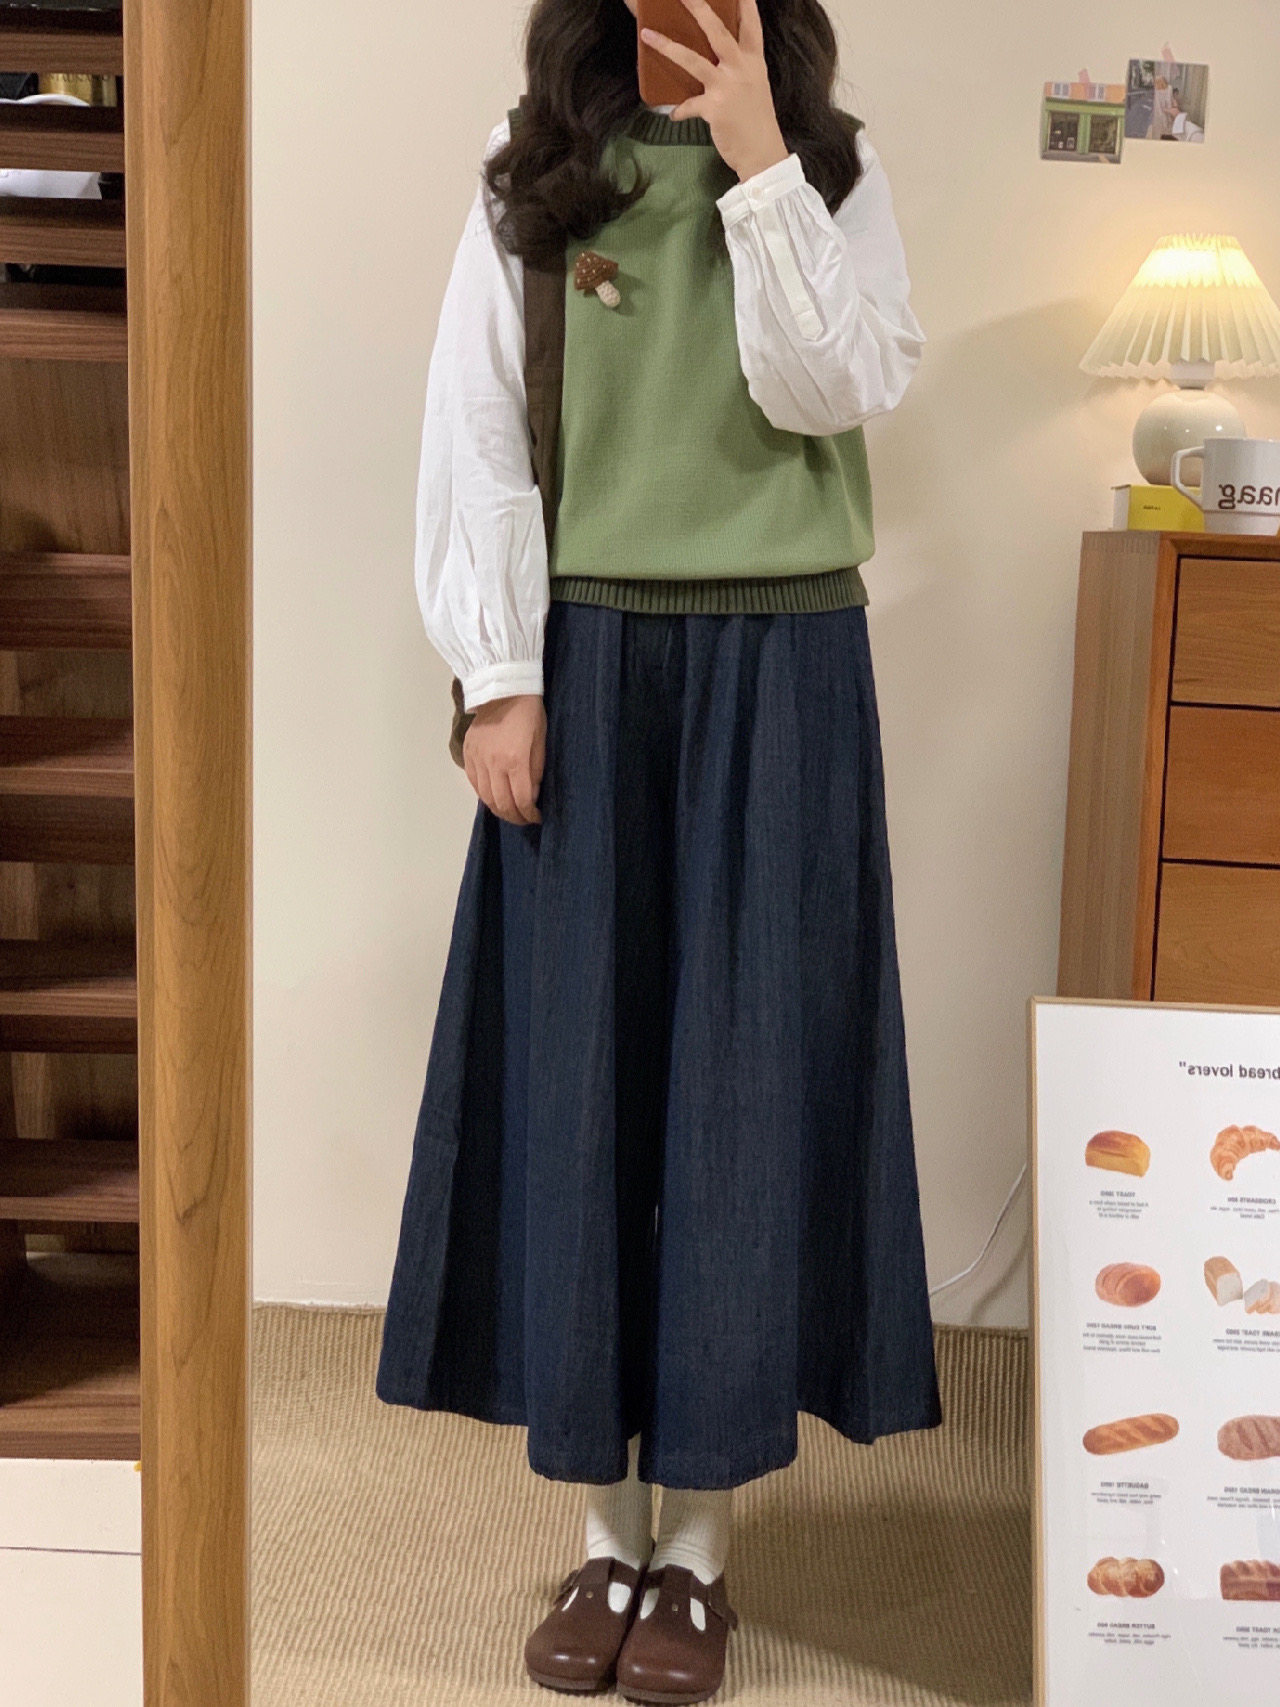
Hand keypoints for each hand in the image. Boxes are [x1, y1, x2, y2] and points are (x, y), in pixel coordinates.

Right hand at [462, 693, 544, 825]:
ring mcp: (478, 759)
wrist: (503, 688)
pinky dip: (484, 794)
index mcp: (515, 760)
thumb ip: (536, 771)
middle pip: (501, 803)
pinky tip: (493, 796)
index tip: (536, 817)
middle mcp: (493, 764)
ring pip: (485, 797)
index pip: (521, 800)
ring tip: (509, 811)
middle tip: (523, 819)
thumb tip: (531, 795)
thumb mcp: (540, 741)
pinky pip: (474, 783)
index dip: (529, 814)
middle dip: (514, 817)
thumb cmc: (528, 712)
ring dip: (498, 809)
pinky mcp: (468, 753)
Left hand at [640, 0, 788, 182]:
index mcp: (753, 61)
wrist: (763, 154)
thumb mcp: (755, 87)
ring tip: (648, 34)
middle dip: (699, 8)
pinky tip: (674, 115)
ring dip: (668, 46)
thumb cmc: (758, 122)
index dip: (745, 4)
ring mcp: (726, 86)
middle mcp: (741, 68)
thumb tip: (717, 66)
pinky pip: (688, 105)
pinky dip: (680, 110)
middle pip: (718, 31)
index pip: (751, 24)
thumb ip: (738, 70)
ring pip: (693, 60)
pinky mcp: (714, 108)